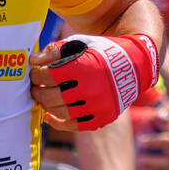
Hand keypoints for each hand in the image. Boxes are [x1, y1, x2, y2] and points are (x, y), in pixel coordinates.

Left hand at [30, 34, 157, 130]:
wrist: (135, 64)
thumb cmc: (103, 51)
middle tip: (34, 87)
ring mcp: (97, 106)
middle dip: (37, 92)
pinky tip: (49, 115)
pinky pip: (73, 126)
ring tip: (43, 98)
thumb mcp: (80, 43)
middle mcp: (91, 88)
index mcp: (84, 67)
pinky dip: (58, 122)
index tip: (34, 73)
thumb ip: (55, 51)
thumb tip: (33, 60)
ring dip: (46, 105)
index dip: (35, 75)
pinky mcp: (102, 118)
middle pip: (51, 96)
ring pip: (60, 112)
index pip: (47, 76)